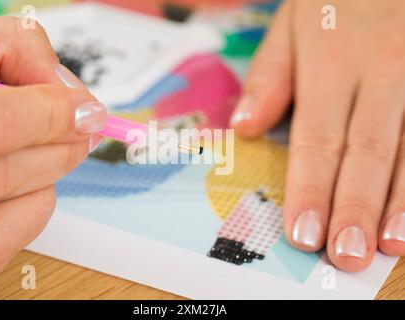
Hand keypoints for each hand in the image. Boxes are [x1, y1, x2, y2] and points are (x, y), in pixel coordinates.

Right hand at [0, 16, 106, 280]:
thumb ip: (14, 51)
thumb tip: (71, 94)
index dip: (52, 118)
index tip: (88, 111)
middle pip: (1, 176)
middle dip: (61, 149)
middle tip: (85, 129)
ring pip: (2, 221)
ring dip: (45, 179)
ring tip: (51, 150)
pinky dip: (28, 213)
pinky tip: (26, 182)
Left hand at [231, 0, 404, 270]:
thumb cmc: (335, 0)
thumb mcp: (291, 24)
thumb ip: (269, 77)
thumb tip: (244, 127)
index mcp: (332, 61)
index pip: (317, 137)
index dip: (310, 189)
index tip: (302, 234)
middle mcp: (382, 72)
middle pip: (366, 151)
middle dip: (355, 208)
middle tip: (344, 256)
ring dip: (403, 202)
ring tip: (391, 247)